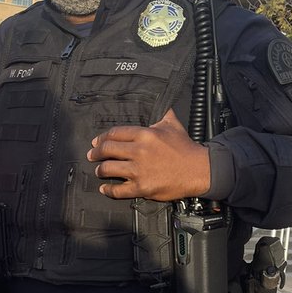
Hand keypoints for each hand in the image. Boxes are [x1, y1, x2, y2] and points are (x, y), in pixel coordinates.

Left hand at [87, 109, 210, 200]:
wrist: (199, 169)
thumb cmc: (186, 148)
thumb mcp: (173, 125)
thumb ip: (162, 114)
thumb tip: (160, 102)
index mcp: (144, 134)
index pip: (115, 133)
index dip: (102, 138)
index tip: (96, 142)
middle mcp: (139, 151)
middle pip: (108, 150)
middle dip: (96, 153)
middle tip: (92, 156)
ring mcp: (139, 170)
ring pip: (109, 169)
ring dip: (100, 170)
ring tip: (99, 171)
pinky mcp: (142, 187)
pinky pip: (119, 190)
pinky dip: (109, 190)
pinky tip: (104, 188)